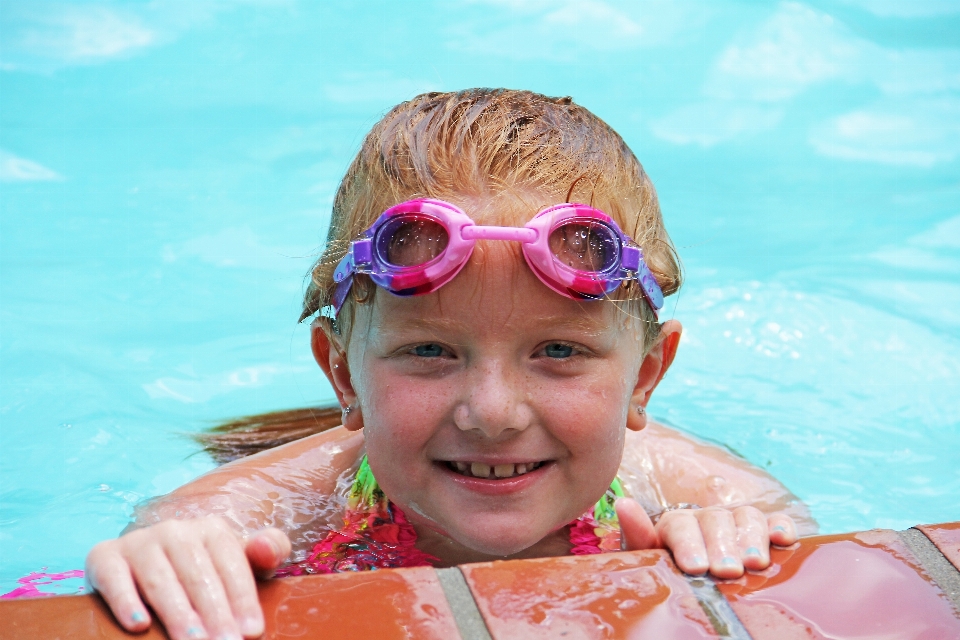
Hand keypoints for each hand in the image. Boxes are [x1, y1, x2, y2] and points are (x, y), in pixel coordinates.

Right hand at [85, 516, 290, 639]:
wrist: (151, 560)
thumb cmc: (207, 570)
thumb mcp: (240, 560)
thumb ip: (268, 550)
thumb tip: (266, 548)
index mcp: (211, 529)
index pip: (230, 564)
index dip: (243, 599)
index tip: (252, 631)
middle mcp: (174, 530)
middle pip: (198, 575)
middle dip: (215, 614)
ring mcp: (139, 542)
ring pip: (161, 580)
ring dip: (178, 615)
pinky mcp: (104, 555)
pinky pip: (114, 578)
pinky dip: (126, 601)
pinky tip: (140, 626)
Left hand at [615, 498, 797, 578]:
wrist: (690, 572)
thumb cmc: (668, 567)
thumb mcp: (648, 555)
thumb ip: (638, 534)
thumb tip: (624, 504)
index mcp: (676, 523)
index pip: (681, 526)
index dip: (689, 544)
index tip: (695, 568)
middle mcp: (707, 517)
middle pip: (716, 521)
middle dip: (722, 546)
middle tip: (727, 570)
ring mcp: (735, 522)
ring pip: (746, 517)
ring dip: (752, 538)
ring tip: (755, 563)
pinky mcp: (763, 531)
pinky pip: (774, 521)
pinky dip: (780, 526)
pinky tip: (784, 539)